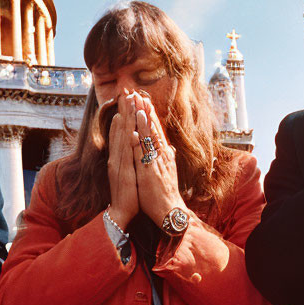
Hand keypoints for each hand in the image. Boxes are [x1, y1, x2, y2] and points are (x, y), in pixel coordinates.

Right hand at [106, 91, 138, 227]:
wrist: (121, 213)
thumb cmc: (127, 194)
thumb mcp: (130, 172)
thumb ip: (130, 159)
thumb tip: (132, 146)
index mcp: (119, 157)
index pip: (121, 132)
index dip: (125, 114)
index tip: (128, 99)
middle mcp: (116, 158)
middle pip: (119, 131)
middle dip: (123, 111)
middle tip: (125, 93)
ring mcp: (118, 164)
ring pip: (120, 138)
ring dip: (123, 121)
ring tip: (125, 104)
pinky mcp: (122, 173)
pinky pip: (124, 153)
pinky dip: (125, 141)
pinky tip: (128, 130)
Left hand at [132, 94, 185, 226]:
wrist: (169, 211)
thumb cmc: (164, 193)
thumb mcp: (166, 171)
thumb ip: (166, 157)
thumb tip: (168, 146)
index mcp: (161, 153)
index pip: (155, 129)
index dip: (149, 113)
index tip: (142, 98)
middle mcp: (160, 155)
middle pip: (153, 129)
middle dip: (145, 110)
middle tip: (139, 93)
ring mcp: (155, 162)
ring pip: (149, 138)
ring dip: (143, 121)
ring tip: (138, 105)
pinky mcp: (150, 173)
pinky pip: (144, 156)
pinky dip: (139, 143)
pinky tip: (134, 132)